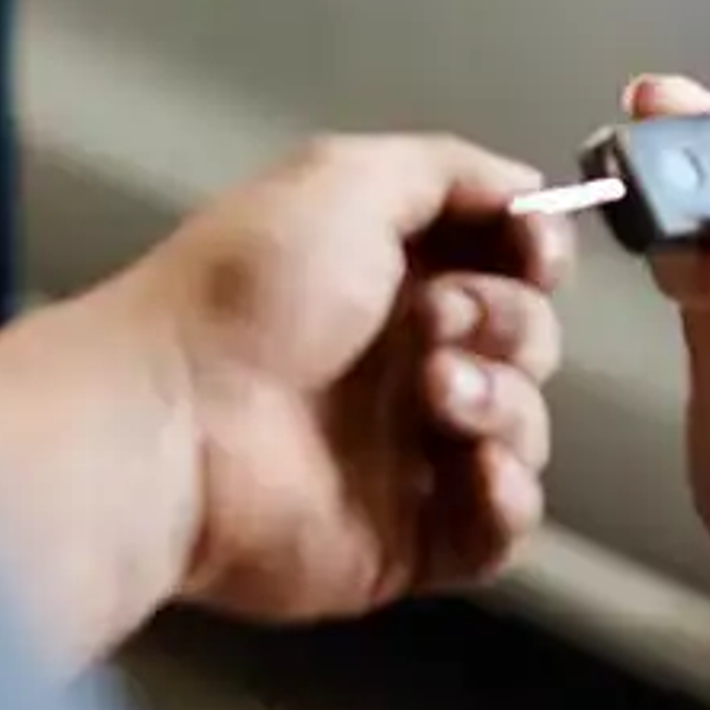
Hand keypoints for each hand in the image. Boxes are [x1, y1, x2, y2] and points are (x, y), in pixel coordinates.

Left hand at [120, 134, 568, 624]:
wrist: (174, 422)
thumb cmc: (247, 293)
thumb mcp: (342, 179)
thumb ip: (448, 170)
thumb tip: (530, 193)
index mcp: (389, 276)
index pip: (507, 262)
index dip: (535, 255)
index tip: (532, 255)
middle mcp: (405, 361)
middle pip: (528, 340)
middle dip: (505, 323)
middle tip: (433, 323)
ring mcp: (409, 455)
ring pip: (523, 429)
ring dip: (503, 404)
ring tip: (434, 397)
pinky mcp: (408, 540)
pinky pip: (499, 531)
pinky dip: (508, 500)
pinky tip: (476, 470)